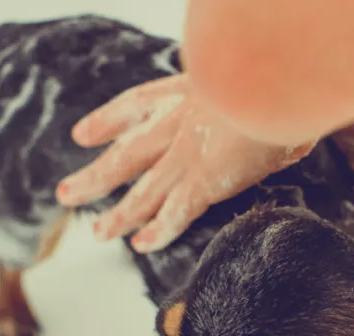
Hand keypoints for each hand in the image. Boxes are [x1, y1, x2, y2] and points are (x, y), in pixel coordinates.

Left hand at [57, 75, 315, 252]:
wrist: (277, 75)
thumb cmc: (280, 73)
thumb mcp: (257, 79)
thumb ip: (254, 102)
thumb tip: (287, 127)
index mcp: (186, 91)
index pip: (135, 105)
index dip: (106, 122)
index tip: (82, 135)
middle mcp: (178, 123)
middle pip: (126, 155)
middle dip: (96, 177)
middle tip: (66, 193)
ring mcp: (188, 154)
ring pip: (144, 192)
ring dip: (119, 215)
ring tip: (98, 233)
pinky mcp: (205, 180)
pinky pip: (175, 212)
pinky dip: (159, 230)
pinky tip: (141, 245)